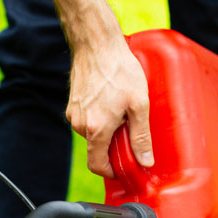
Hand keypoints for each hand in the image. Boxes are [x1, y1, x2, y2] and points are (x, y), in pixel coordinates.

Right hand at [67, 40, 153, 177]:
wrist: (96, 45)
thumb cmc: (119, 71)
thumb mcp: (139, 104)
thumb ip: (141, 137)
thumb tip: (145, 161)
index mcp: (97, 129)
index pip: (97, 165)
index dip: (110, 172)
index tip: (121, 168)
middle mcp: (81, 126)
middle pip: (96, 149)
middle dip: (112, 146)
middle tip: (128, 130)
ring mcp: (74, 115)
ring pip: (92, 135)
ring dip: (105, 131)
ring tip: (119, 111)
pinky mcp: (72, 106)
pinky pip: (86, 122)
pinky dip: (98, 120)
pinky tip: (109, 103)